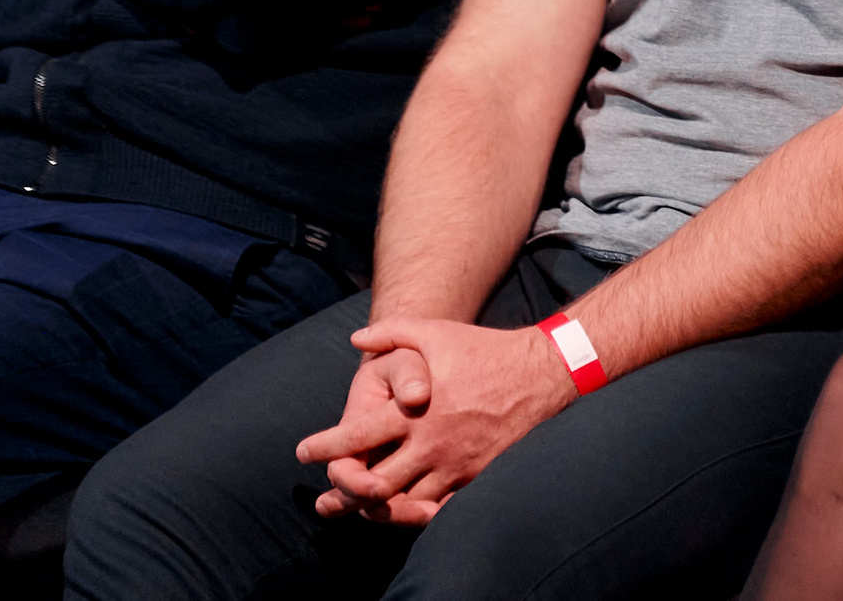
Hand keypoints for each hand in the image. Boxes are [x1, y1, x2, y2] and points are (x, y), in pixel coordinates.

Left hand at [298, 319, 575, 522]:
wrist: (538, 374)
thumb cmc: (483, 350)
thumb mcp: (436, 332)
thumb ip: (393, 332)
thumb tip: (355, 340)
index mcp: (415, 412)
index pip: (357, 438)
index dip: (325, 447)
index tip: (304, 452)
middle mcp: (430, 444)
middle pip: (373, 485)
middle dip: (343, 493)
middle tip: (325, 497)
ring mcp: (453, 464)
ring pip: (402, 503)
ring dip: (374, 508)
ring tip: (355, 507)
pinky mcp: (472, 476)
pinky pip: (435, 507)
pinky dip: (411, 512)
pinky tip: (399, 509)